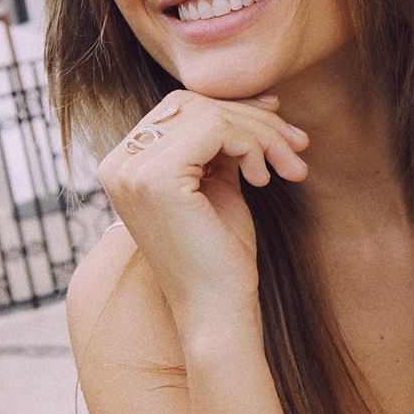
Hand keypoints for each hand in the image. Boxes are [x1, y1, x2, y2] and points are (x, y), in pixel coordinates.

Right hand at [97, 90, 308, 329]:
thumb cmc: (220, 255)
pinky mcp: (156, 177)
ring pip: (209, 113)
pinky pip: (215, 128)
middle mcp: (117, 163)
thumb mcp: (218, 185)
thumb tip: (248, 104)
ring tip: (288, 167)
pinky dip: (251, 145)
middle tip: (296, 144)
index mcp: (124, 164)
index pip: (180, 108)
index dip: (233, 109)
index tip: (279, 122)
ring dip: (261, 134)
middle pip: (193, 103)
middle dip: (252, 118)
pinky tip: (263, 179)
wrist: (217, 309)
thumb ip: (219, 145)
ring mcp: (131, 169)